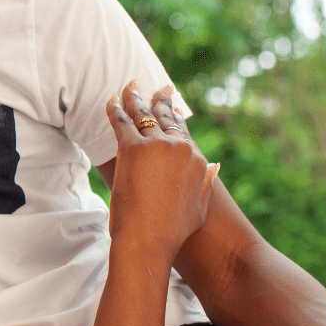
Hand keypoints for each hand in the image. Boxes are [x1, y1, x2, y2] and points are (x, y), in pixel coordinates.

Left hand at [106, 82, 218, 263]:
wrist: (149, 239)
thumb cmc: (173, 232)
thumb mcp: (200, 208)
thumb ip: (206, 184)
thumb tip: (213, 167)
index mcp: (198, 160)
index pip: (184, 131)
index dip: (176, 116)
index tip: (172, 105)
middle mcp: (180, 148)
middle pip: (165, 118)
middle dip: (158, 100)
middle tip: (153, 87)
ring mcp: (156, 146)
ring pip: (143, 115)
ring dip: (134, 98)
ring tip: (130, 86)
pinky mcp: (132, 148)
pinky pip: (121, 121)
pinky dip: (115, 108)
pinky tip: (112, 100)